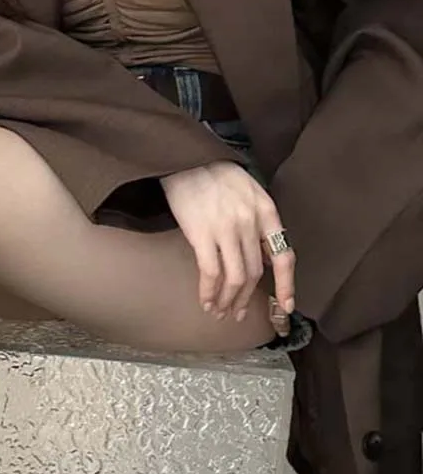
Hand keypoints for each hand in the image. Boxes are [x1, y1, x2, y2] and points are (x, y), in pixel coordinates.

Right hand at [161, 161, 295, 321]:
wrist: (187, 159)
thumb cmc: (215, 177)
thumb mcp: (249, 194)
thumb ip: (258, 223)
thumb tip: (262, 257)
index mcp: (266, 212)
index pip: (283, 256)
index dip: (286, 285)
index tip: (286, 306)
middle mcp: (250, 222)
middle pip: (254, 273)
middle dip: (246, 299)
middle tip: (237, 314)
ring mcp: (226, 229)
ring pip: (234, 278)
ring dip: (228, 301)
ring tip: (220, 312)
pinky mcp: (201, 234)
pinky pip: (210, 272)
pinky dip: (209, 292)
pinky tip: (206, 301)